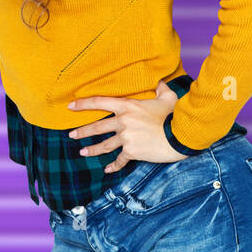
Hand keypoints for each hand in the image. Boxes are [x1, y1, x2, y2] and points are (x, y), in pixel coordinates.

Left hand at [67, 79, 188, 173]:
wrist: (180, 135)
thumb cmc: (174, 115)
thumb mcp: (168, 98)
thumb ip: (161, 88)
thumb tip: (160, 81)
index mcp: (128, 106)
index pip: (99, 102)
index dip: (83, 103)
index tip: (70, 106)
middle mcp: (123, 121)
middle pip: (97, 127)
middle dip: (82, 132)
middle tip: (71, 135)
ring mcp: (126, 137)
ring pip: (104, 145)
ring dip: (92, 150)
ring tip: (83, 153)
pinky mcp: (132, 151)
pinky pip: (120, 160)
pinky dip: (113, 166)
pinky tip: (107, 170)